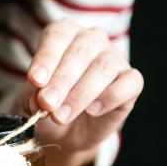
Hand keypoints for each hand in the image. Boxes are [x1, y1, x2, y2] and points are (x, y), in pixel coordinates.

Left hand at [20, 18, 142, 153]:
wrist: (69, 131)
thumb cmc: (50, 106)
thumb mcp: (34, 101)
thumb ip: (34, 96)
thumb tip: (42, 99)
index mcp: (65, 33)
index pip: (57, 36)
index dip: (46, 58)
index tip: (36, 80)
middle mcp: (92, 40)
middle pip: (81, 52)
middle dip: (62, 80)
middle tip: (47, 104)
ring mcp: (115, 58)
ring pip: (104, 67)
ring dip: (81, 94)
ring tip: (61, 116)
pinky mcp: (132, 81)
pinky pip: (130, 82)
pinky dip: (110, 97)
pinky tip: (92, 111)